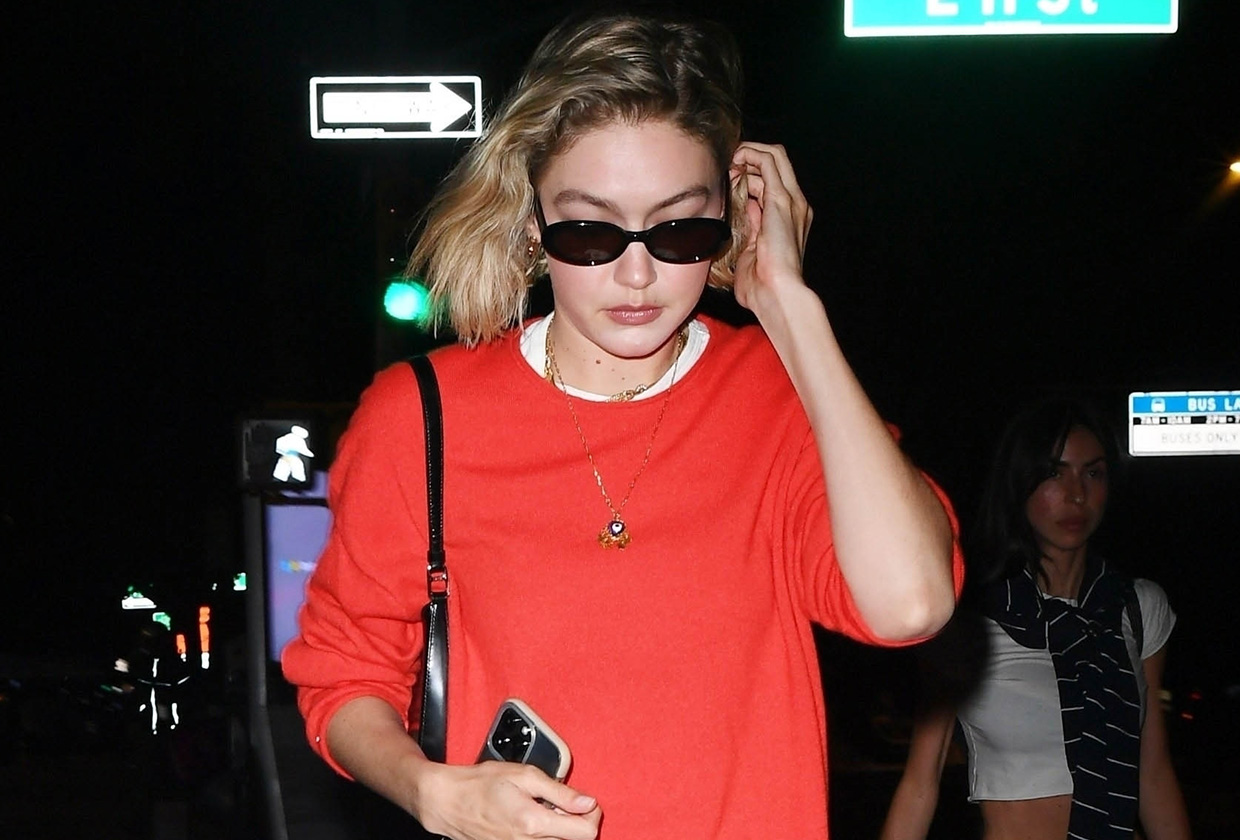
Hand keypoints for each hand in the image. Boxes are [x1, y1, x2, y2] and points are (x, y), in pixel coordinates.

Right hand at [416, 760, 601, 839]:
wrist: (448, 801)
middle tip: (563, 800)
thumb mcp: (524, 775)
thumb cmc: (480, 784)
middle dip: (576, 820)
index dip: (592, 814)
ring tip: (545, 806)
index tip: (585, 801)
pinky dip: (543, 831)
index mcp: (535, 822)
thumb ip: (560, 791)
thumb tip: (588, 802)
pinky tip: (532, 815)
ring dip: (559, 826)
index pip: (586, 832)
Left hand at [728, 142, 813, 312]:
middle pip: (777, 161)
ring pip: (773, 156)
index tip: (728, 177)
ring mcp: (792, 200)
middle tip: (726, 165)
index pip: (774, 179)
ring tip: (726, 167)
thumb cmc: (762, 284)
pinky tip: (732, 163)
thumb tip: (745, 209)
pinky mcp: (782, 200)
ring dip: (746, 156)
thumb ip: (752, 227)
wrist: (777, 293)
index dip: (751, 171)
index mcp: (790, 217)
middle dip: (749, 156)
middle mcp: (796, 204)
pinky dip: (748, 155)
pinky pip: (767, 162)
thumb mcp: (753, 250)